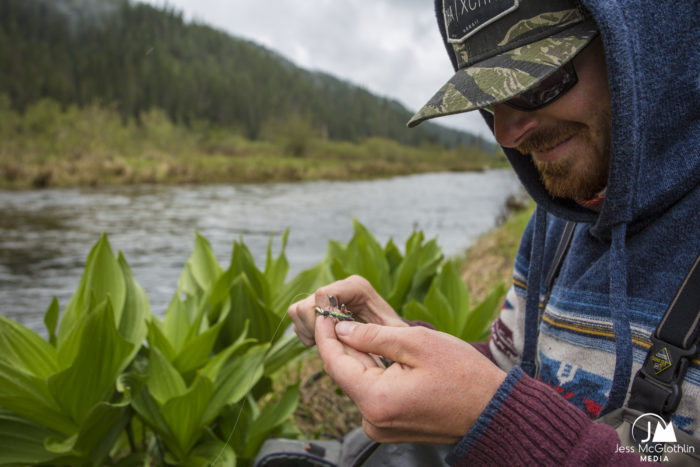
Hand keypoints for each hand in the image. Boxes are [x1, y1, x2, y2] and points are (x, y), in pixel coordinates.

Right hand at [287, 275, 406, 345]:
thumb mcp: (393, 334)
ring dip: (308, 331)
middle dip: (316, 329)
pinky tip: (323, 341)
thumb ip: (372, 331)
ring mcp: (326, 296)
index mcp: (357, 287)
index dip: (324, 318)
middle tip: (332, 344)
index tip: (336, 337)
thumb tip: (340, 330)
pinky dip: (305, 332)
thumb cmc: (396, 336)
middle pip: (308, 304)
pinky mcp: (316, 306)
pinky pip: (296, 316)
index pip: (325, 294)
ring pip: (298, 310)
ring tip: (329, 343)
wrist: (392, 336)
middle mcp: (339, 287)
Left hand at [315, 317, 505, 443]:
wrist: (494, 411)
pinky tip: (373, 347)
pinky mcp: (391, 425)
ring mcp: (381, 426)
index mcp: (376, 400)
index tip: (323, 308)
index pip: (334, 362)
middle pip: (345, 372)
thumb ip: (373, 336)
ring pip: (358, 381)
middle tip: (337, 309)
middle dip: (340, 340)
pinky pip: (372, 391)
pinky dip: (371, 369)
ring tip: (353, 322)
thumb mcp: (417, 343)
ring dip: (356, 353)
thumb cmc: (463, 376)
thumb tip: (341, 330)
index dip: (325, 333)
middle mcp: (372, 420)